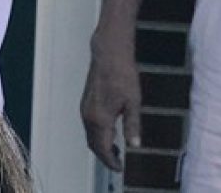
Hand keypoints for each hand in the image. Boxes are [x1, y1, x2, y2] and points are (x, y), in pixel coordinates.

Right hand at [80, 43, 141, 170]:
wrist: (109, 53)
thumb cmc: (123, 74)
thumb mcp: (133, 101)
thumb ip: (132, 125)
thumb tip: (134, 145)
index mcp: (100, 118)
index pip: (103, 149)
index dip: (111, 161)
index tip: (120, 167)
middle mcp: (88, 116)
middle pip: (94, 145)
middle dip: (105, 156)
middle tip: (119, 161)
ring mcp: (85, 109)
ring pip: (90, 135)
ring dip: (101, 145)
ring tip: (117, 148)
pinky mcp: (85, 102)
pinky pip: (89, 125)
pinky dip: (97, 134)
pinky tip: (110, 130)